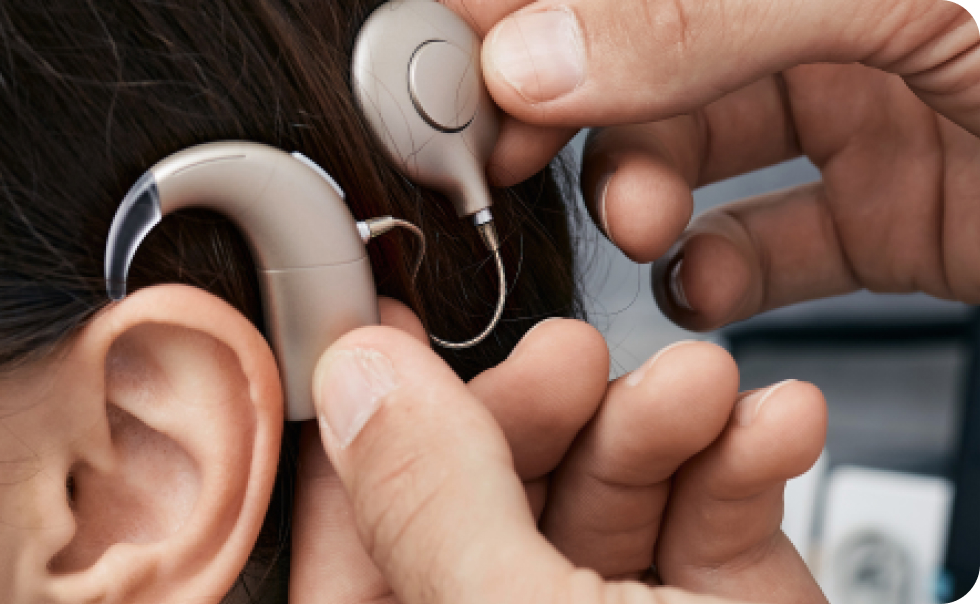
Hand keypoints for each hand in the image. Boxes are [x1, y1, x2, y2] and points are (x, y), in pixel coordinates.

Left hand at [288, 302, 827, 602]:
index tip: (386, 323)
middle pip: (487, 488)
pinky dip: (746, 460)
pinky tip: (774, 421)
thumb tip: (359, 378)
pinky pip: (712, 517)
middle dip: (543, 407)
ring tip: (705, 387)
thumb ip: (432, 502)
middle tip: (575, 354)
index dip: (365, 425)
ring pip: (605, 490)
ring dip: (660, 418)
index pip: (351, 533)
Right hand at [456, 0, 978, 328]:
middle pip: (634, 64)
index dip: (512, 18)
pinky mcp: (896, 216)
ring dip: (639, 200)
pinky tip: (709, 286)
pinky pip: (776, 248)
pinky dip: (722, 276)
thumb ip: (700, 20)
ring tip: (642, 228)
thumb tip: (530, 57)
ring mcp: (863, 114)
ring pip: (692, 157)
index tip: (442, 71)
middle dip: (566, 117)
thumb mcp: (900, 3)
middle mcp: (816, 20)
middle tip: (514, 160)